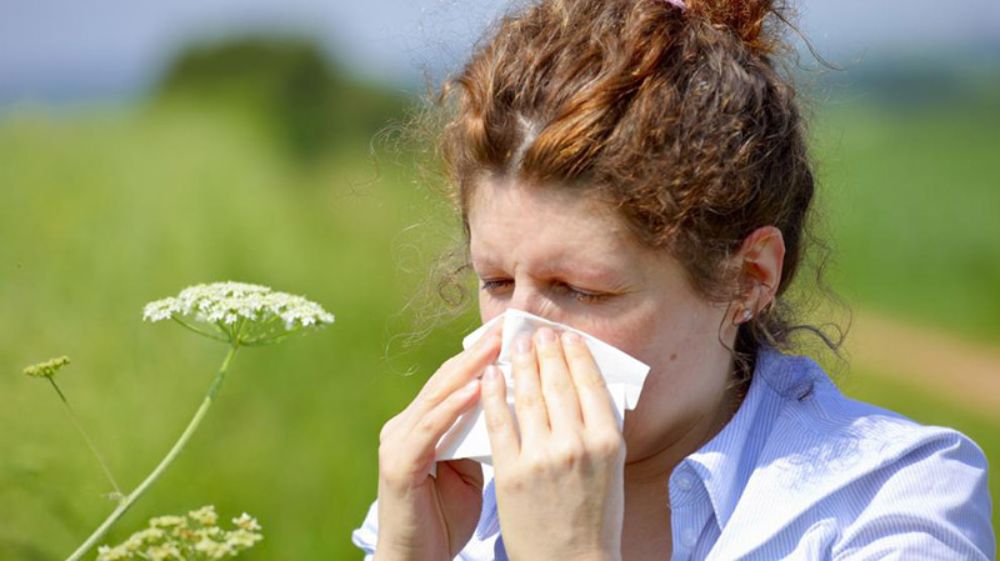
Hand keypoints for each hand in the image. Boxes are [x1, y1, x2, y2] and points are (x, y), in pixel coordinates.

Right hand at [374, 323, 501, 560]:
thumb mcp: (468, 469)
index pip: (456, 383)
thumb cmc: (445, 519)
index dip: (483, 358)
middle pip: (446, 381)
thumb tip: (513, 409)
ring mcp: (398, 443)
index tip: (514, 336)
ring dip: (469, 370)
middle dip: (478, 354)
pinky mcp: (399, 465)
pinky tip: (476, 389)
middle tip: (507, 328)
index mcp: (422, 425)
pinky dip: (453, 408)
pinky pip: (429, 430)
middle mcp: (405, 426)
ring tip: (496, 347)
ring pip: (437, 397)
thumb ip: (479, 437)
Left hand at [481, 327, 625, 560]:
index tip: (566, 336)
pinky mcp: (512, 471)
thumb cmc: (595, 515)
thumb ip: (600, 428)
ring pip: (528, 396)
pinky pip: (500, 421)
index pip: (590, 383)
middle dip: (545, 351)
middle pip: (558, 383)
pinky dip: (494, 393)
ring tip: (514, 345)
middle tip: (537, 332)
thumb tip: (587, 385)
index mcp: (608, 441)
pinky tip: (489, 375)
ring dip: (520, 363)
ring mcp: (542, 457)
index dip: (575, 354)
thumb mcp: (611, 468)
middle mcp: (577, 444)